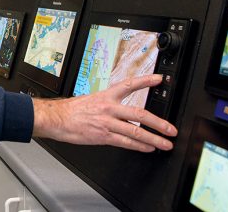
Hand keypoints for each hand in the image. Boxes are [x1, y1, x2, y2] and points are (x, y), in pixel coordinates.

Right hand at [31, 74, 176, 151]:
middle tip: (171, 129)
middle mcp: (108, 107)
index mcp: (105, 96)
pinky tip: (148, 148)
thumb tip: (125, 114)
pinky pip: (125, 142)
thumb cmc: (71, 111)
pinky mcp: (103, 136)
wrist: (56, 119)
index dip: (145, 80)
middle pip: (139, 113)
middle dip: (158, 122)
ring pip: (135, 131)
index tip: (159, 79)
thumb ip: (109, 106)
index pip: (129, 84)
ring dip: (154, 138)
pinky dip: (139, 146)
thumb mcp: (91, 101)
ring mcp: (107, 122)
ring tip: (165, 144)